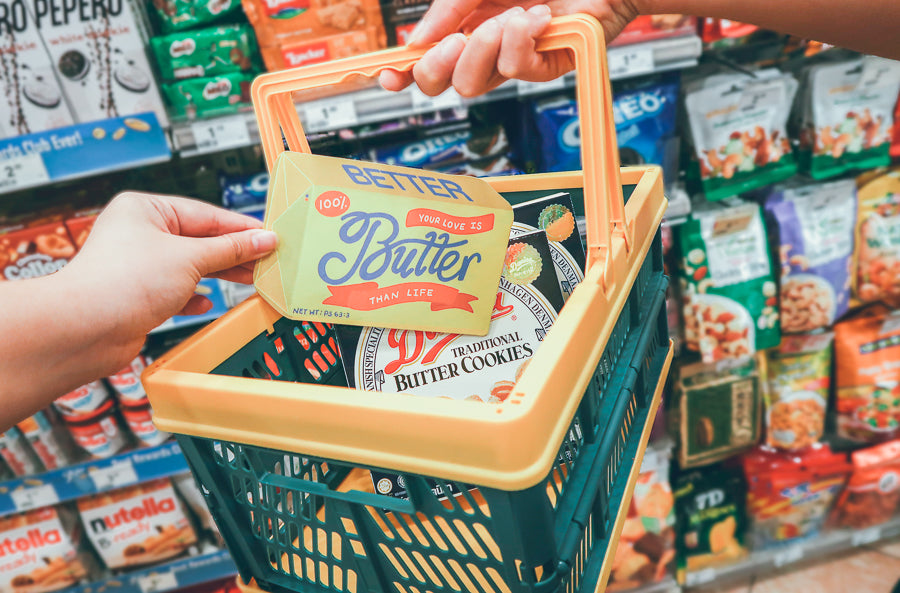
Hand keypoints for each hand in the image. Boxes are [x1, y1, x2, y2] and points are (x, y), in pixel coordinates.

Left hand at [60, 192, 276, 370]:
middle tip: (266, 260)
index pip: (206, 215)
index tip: (269, 237)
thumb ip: (231, 250)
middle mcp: (140, 233)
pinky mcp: (138, 294)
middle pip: (200, 240)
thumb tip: (263, 239)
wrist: (84, 329)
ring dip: (218, 275)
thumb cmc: (122, 283)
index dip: (241, 228)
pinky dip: (193, 296)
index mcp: (146, 209)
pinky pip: (176, 290)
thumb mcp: (190, 258)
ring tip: (249, 280)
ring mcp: (139, 265)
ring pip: (190, 266)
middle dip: (233, 253)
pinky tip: (205, 303)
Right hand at [379, 0, 640, 96]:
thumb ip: (449, 8)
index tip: (389, 76)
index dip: (404, 74)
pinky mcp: (545, 67)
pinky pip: (515, 70)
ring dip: (485, 45)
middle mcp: (487, 49)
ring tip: (512, 16)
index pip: (428, 63)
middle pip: (442, 86)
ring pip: (473, 85)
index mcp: (467, 26)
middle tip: (455, 39)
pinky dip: (521, 40)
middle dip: (439, 65)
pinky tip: (538, 18)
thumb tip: (418, 39)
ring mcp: (515, 61)